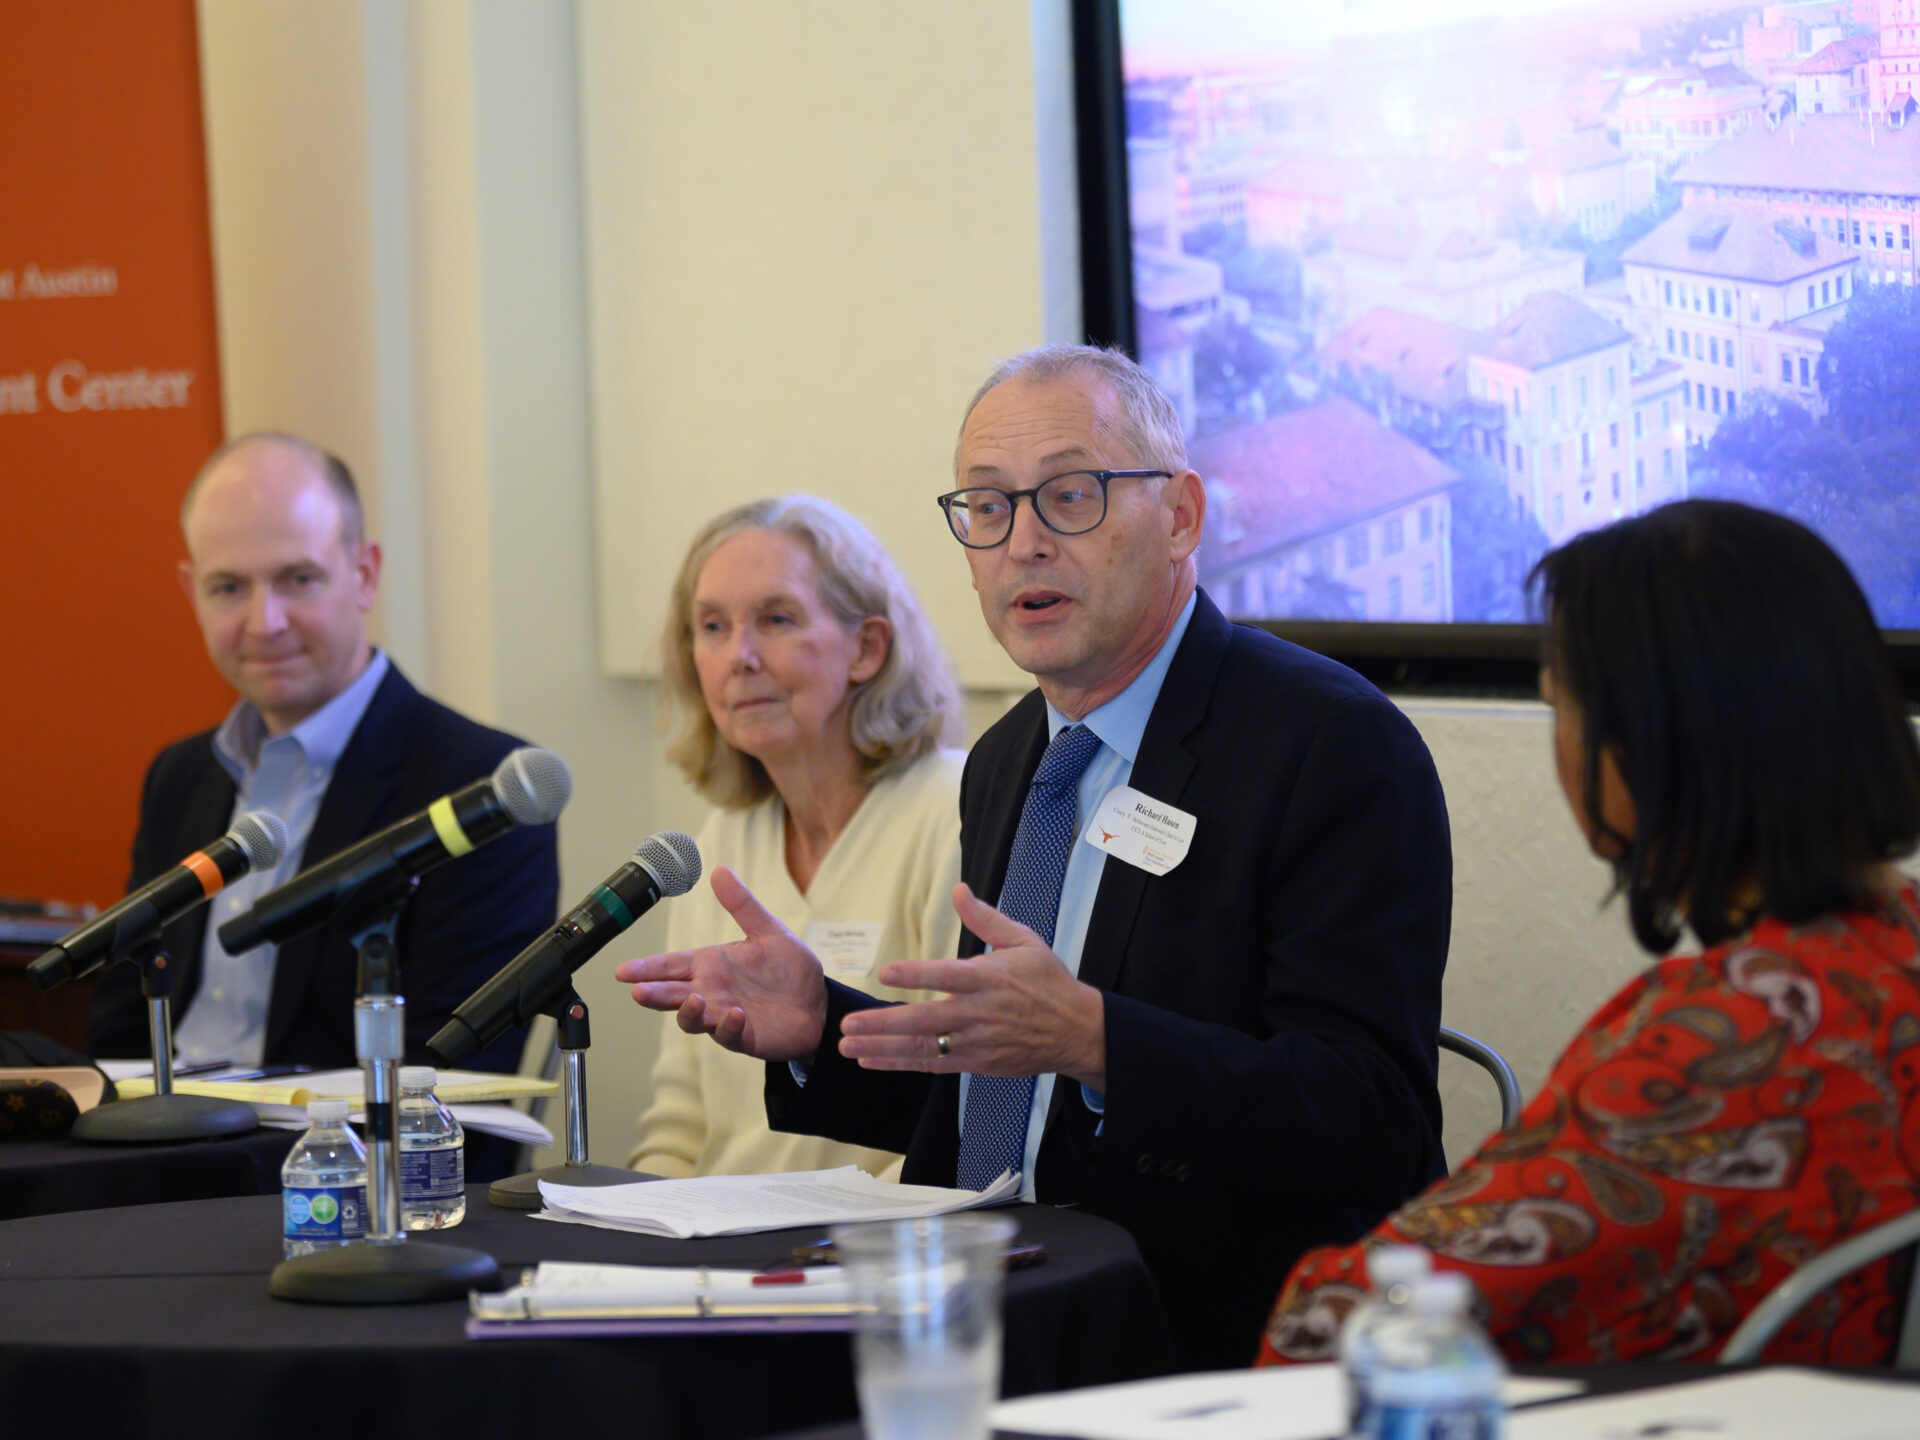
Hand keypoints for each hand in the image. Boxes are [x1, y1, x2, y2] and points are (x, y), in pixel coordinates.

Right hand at [613, 867, 828, 1061]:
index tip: (623, 971)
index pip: (672, 965)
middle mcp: (712, 992)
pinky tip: (735, 1015)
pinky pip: (729, 1035)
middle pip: (672, 994)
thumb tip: (719, 871)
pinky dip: (728, 1026)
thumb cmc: (790, 970)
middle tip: (637, 991)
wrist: (820, 1003)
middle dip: (653, 993)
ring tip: (693, 999)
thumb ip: (742, 905)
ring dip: (689, 1012)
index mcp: (712, 965)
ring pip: (693, 1019)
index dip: (647, 968)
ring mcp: (724, 1016)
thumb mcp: (769, 931)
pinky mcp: (744, 1037)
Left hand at [838, 883, 1106, 1090]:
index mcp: (990, 978)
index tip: (885, 972)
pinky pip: (934, 1065)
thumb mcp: (1024, 941)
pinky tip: (872, 1059)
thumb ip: (986, 918)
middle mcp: (980, 1013)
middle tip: (849, 1024)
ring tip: (849, 1045)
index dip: (917, 974)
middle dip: (885, 1024)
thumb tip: (958, 890)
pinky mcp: (977, 1063)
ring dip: (884, 1047)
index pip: (948, 976)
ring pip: (925, 1047)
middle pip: (927, 1020)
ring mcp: (977, 1042)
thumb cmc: (1048, 981)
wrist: (1077, 1031)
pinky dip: (901, 1063)